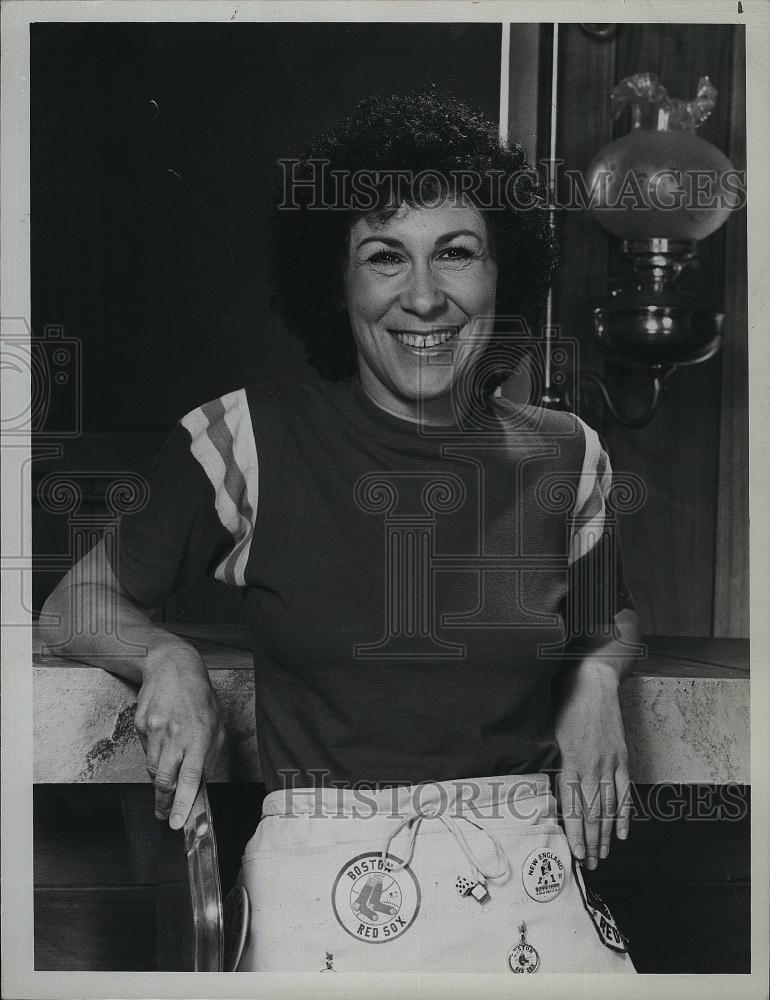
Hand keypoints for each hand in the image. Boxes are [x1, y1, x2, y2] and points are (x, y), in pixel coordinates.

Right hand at [134, 646, 225, 828]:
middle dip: (165, 802)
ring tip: (167, 782)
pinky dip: (154, 754)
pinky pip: (145, 750)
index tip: (177, 823)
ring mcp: (154, 730)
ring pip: (153, 768)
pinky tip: (162, 742)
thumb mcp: (215, 723)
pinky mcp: (139, 725)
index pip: (189, 777)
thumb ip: (209, 754)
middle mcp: (175, 735)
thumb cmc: (198, 696)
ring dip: (160, 780)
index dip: (183, 803)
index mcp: (198, 736)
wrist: (171, 667)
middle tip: (167, 814)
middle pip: (165, 780)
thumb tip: (200, 782)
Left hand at [553, 661, 630, 869]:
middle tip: (590, 865)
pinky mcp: (622, 757)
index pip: (573, 806)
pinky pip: (625, 791)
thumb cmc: (565, 703)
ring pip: (608, 807)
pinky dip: (625, 813)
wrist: (592, 681)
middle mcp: (592, 766)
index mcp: (571, 761)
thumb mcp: (551, 731)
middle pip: (592, 812)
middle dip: (591, 841)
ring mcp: (610, 763)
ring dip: (607, 834)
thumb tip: (548, 785)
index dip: (575, 832)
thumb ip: (552, 759)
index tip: (576, 854)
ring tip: (604, 855)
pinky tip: (624, 832)